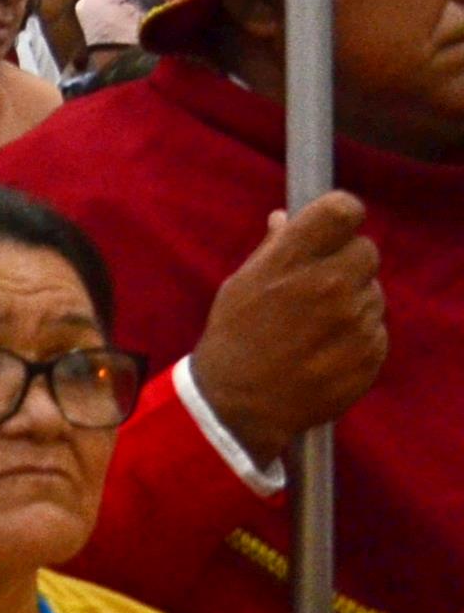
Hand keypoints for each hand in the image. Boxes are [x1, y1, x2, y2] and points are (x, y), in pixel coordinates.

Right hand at [192, 191, 388, 464]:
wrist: (241, 402)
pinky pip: (376, 328)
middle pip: (368, 250)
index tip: (333, 227)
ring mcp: (356, 322)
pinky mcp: (372, 353)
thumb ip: (275, 248)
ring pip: (374, 292)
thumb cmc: (236, 335)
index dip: (341, 214)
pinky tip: (328, 347)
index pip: (344, 210)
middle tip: (323, 282)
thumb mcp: (242, 282)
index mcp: (292, 260)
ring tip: (319, 323)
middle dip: (348, 261)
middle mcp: (331, 285)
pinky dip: (358, 334)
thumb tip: (288, 218)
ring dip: (354, 300)